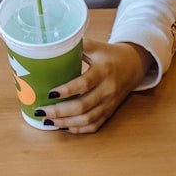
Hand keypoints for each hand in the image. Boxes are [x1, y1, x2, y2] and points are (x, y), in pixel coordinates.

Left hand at [35, 39, 153, 133]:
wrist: (133, 65)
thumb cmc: (109, 54)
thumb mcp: (95, 46)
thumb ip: (76, 45)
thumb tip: (52, 47)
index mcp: (103, 70)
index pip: (84, 83)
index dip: (67, 90)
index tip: (50, 93)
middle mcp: (107, 89)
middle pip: (83, 106)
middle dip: (60, 111)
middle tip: (42, 112)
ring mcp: (109, 103)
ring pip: (87, 119)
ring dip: (66, 123)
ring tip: (48, 121)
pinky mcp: (110, 112)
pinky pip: (94, 125)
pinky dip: (78, 129)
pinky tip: (64, 127)